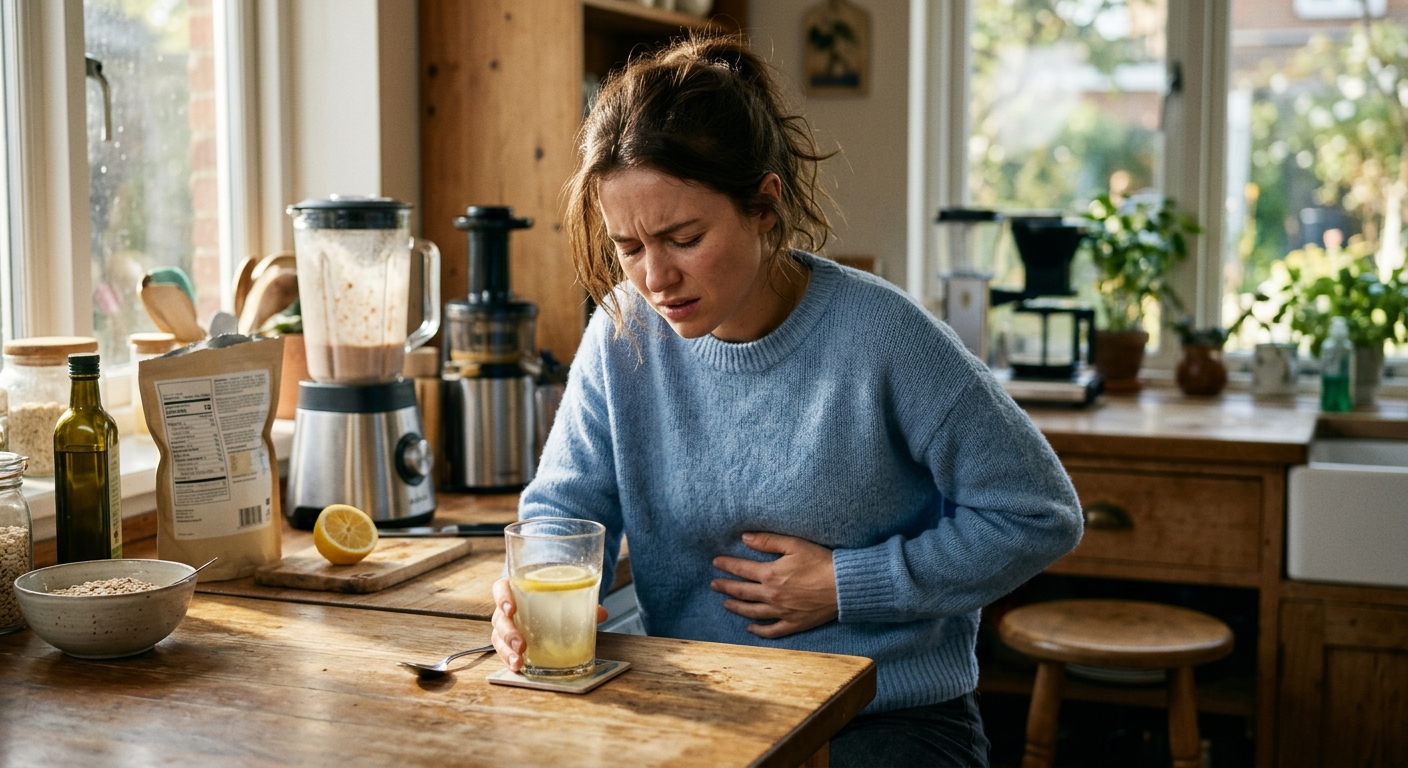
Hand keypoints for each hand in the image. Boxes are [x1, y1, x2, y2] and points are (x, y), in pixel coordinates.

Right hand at [491, 577, 609, 672]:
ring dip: (506, 651)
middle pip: (499, 619)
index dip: (502, 598)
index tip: (511, 608)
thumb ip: (580, 601)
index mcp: (515, 589)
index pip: (501, 588)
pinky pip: (504, 651)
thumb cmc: (550, 594)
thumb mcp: (563, 593)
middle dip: (508, 633)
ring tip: (518, 662)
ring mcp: (506, 626)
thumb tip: (601, 613)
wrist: (546, 600)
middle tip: (521, 644)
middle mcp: (506, 608)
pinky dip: (509, 660)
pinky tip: (518, 668)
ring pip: (498, 638)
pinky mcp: (509, 642)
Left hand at [710, 532, 838, 638]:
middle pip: (741, 592)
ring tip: (726, 603)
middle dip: (725, 587)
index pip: (741, 569)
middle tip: (714, 584)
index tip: (715, 562)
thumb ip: (767, 541)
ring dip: (736, 607)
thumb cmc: (821, 561)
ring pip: (752, 612)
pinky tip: (750, 628)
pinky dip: (759, 630)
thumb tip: (744, 537)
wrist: (844, 586)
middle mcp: (771, 595)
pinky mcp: (793, 623)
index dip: (726, 565)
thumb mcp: (794, 544)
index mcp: (770, 574)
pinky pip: (771, 630)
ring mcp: (781, 612)